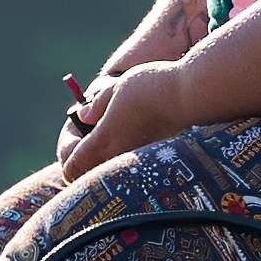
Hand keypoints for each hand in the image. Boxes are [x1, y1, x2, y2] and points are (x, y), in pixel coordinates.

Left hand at [56, 59, 190, 181]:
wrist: (192, 96)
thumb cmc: (153, 86)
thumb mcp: (117, 88)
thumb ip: (97, 105)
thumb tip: (82, 115)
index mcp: (104, 139)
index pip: (71, 166)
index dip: (67, 155)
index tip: (77, 137)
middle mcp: (119, 155)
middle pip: (90, 173)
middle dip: (86, 159)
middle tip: (95, 133)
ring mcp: (139, 161)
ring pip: (113, 171)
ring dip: (109, 158)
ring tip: (119, 130)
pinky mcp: (157, 160)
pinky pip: (133, 167)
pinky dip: (129, 158)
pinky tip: (139, 133)